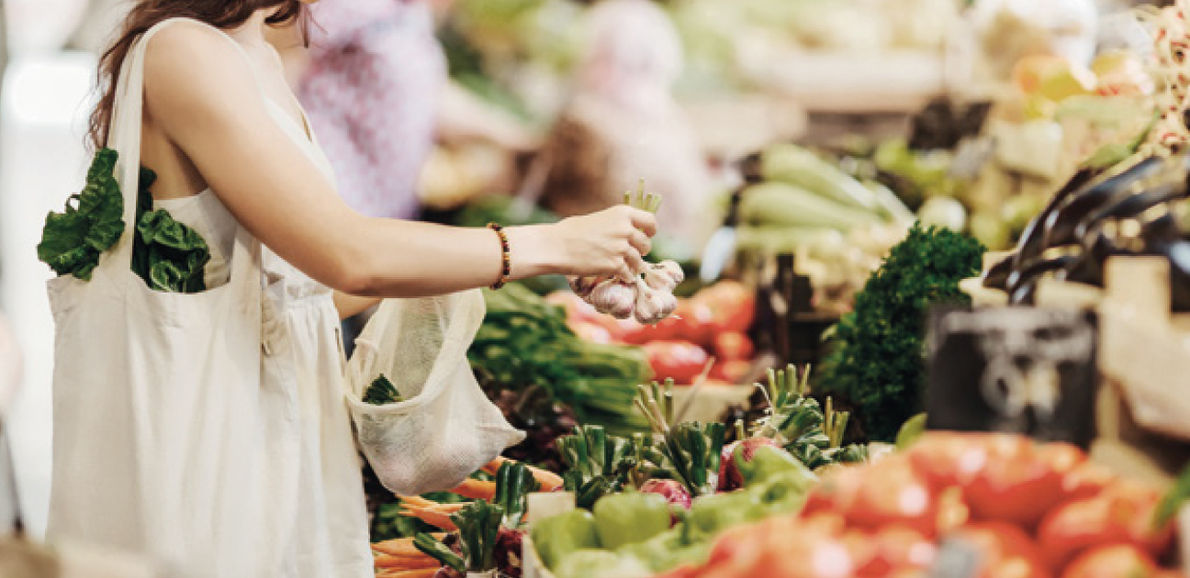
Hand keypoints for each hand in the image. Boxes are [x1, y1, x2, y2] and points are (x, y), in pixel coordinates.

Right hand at [506, 205, 656, 280]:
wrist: (556, 246)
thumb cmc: (571, 231)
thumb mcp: (599, 219)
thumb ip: (617, 224)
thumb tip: (631, 233)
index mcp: (622, 213)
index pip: (650, 221)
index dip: (650, 231)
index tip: (647, 236)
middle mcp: (625, 228)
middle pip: (645, 244)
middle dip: (640, 251)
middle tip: (631, 255)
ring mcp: (621, 247)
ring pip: (638, 261)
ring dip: (632, 266)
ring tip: (623, 267)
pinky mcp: (615, 265)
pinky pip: (628, 273)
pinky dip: (624, 276)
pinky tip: (617, 275)